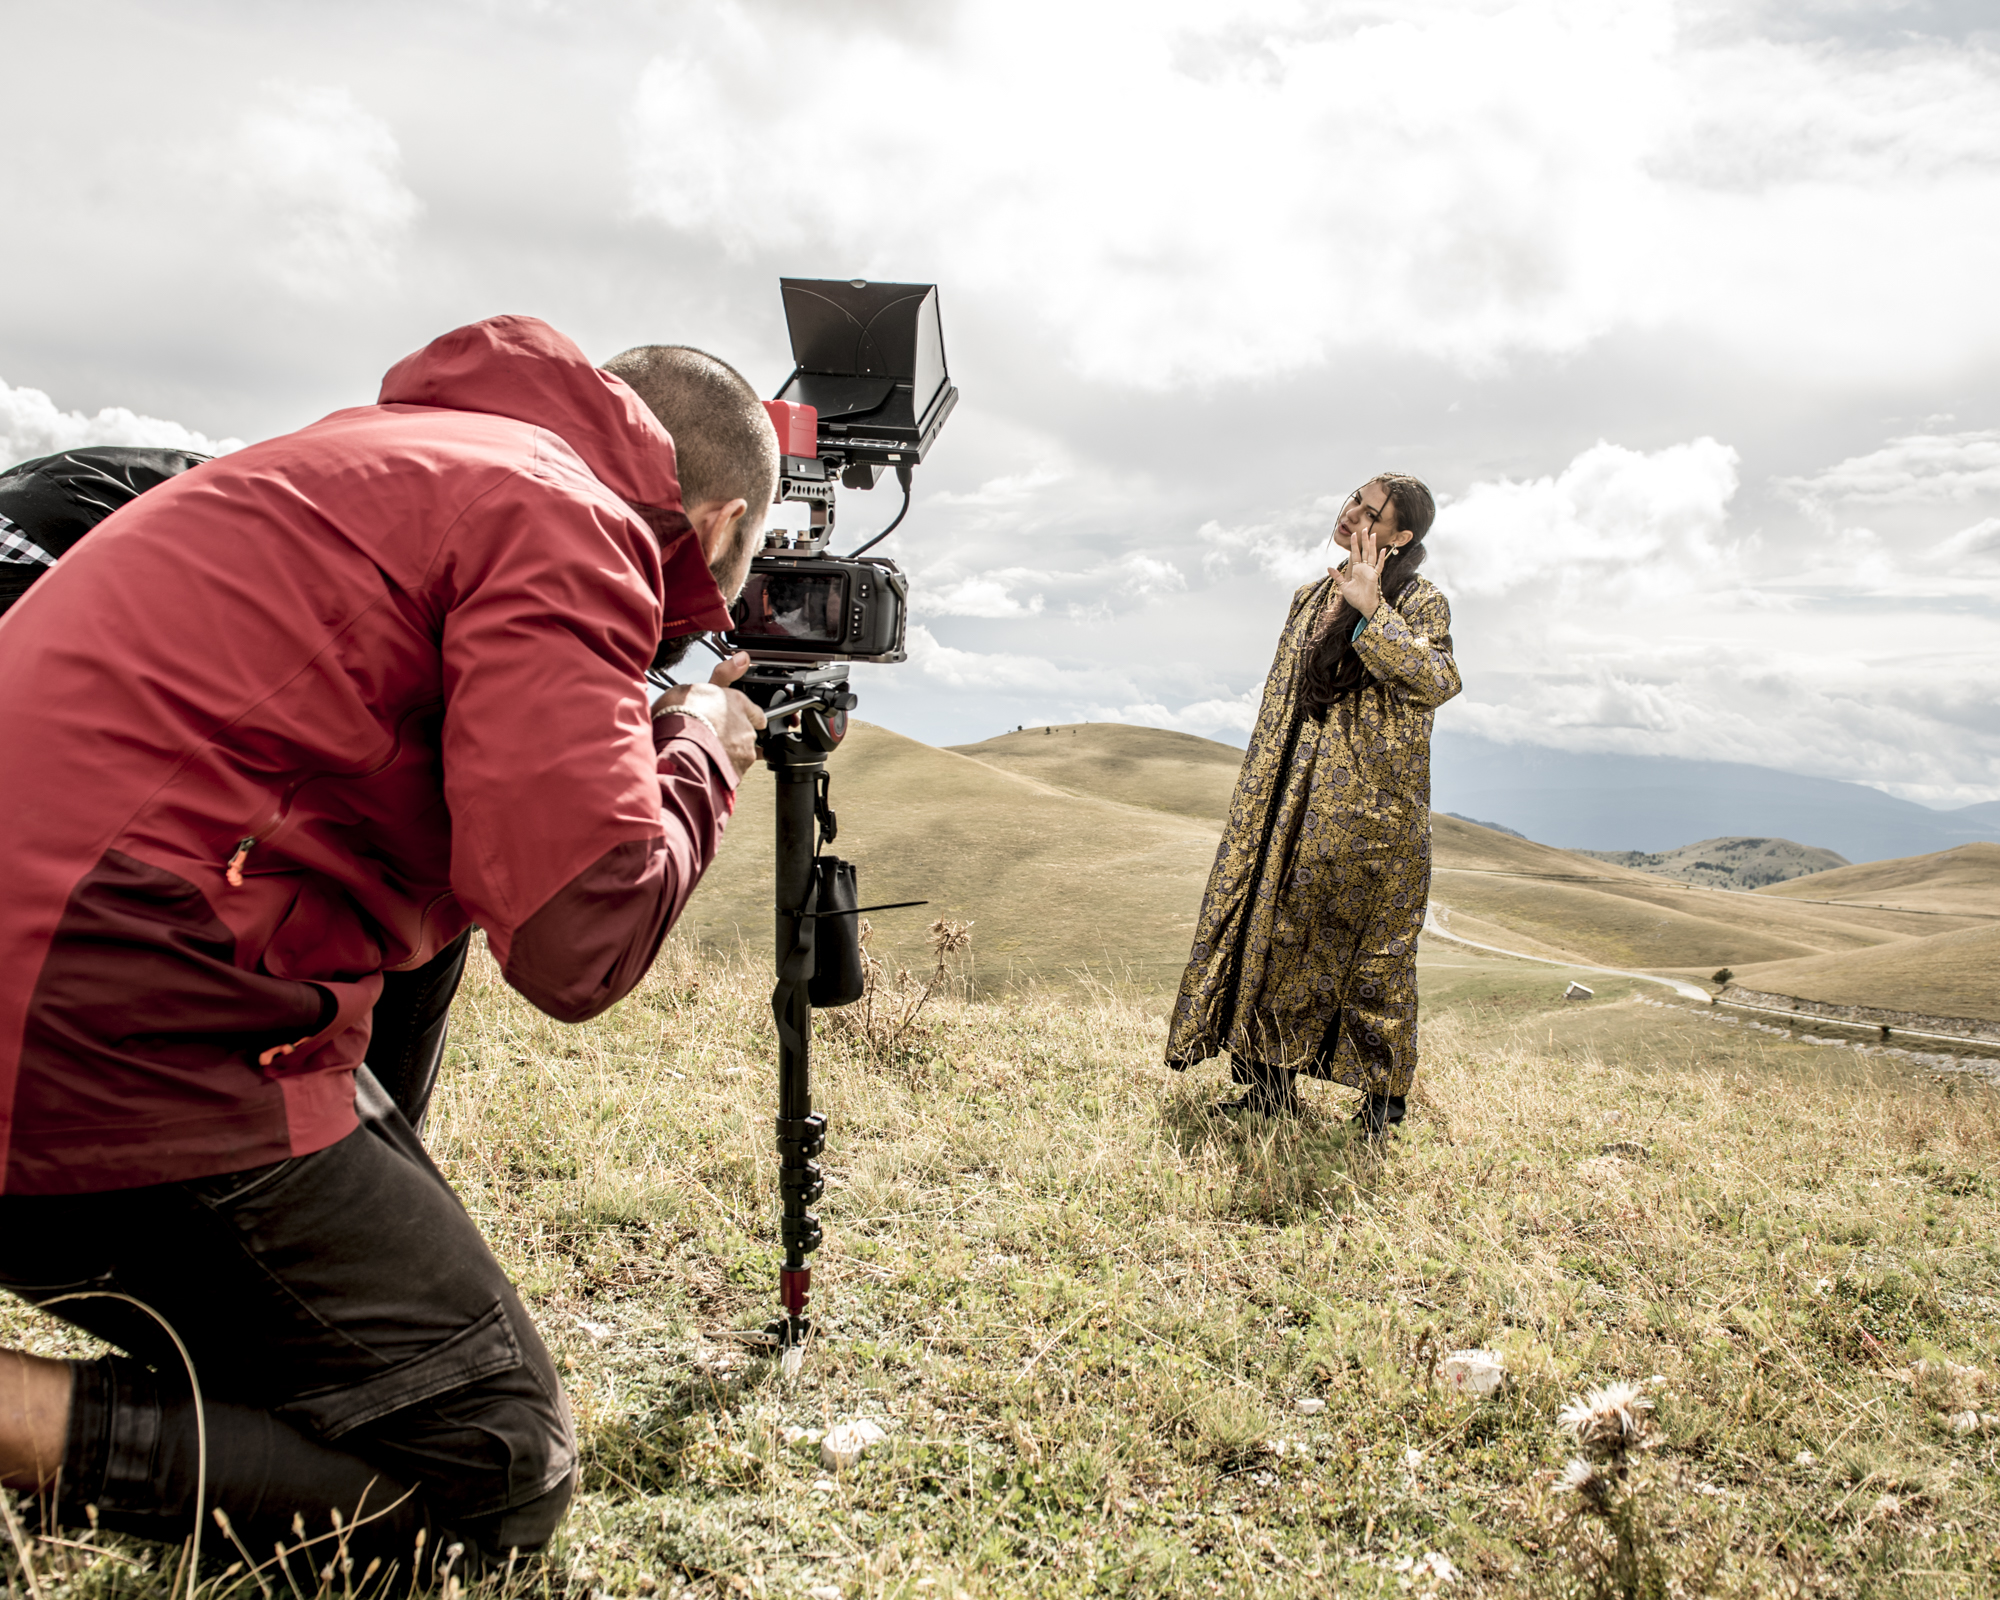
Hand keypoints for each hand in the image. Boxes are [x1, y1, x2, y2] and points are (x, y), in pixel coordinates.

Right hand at [656, 650, 765, 777]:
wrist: (678, 746)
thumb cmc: (680, 714)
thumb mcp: (696, 685)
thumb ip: (723, 675)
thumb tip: (743, 658)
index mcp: (739, 703)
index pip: (755, 712)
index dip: (747, 717)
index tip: (738, 722)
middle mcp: (746, 727)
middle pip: (745, 734)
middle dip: (732, 736)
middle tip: (709, 736)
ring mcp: (744, 751)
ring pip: (740, 753)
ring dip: (728, 754)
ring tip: (705, 753)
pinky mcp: (738, 772)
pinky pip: (732, 771)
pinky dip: (722, 770)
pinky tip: (707, 767)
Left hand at [1331, 524, 1390, 618]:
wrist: (1363, 606)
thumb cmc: (1355, 598)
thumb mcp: (1343, 586)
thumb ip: (1337, 576)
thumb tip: (1329, 568)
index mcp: (1357, 569)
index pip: (1356, 554)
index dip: (1355, 544)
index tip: (1354, 534)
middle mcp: (1364, 568)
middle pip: (1365, 551)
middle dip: (1364, 540)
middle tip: (1365, 528)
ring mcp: (1370, 571)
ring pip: (1372, 555)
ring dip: (1372, 545)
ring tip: (1372, 534)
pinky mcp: (1375, 576)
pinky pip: (1379, 565)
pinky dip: (1381, 558)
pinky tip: (1383, 550)